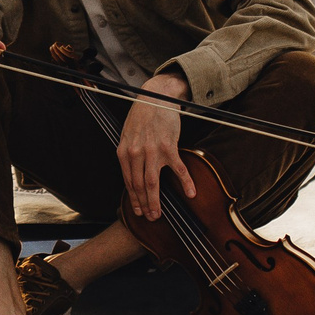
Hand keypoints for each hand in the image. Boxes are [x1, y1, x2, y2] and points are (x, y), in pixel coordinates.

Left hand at [116, 71, 192, 220]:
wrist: (155, 97)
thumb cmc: (142, 117)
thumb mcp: (127, 135)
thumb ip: (128, 154)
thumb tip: (132, 174)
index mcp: (124, 152)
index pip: (128, 181)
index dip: (133, 198)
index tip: (137, 210)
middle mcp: (136, 153)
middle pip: (139, 186)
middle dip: (143, 205)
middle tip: (149, 217)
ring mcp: (152, 151)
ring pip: (152, 183)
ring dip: (155, 201)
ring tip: (158, 213)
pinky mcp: (168, 147)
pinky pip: (178, 169)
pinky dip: (186, 183)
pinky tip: (191, 193)